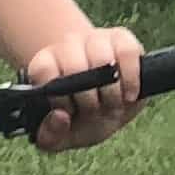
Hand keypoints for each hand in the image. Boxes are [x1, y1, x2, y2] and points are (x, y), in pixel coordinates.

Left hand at [21, 26, 145, 149]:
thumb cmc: (80, 118)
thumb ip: (51, 135)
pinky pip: (127, 52)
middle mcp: (67, 46)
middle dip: (89, 100)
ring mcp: (95, 38)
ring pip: (102, 59)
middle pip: (75, 66)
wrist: (108, 105)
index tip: (70, 112)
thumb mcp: (62, 136)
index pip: (44, 70)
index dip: (59, 97)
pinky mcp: (122, 38)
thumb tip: (60, 116)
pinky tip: (128, 96)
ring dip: (110, 92)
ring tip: (112, 106)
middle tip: (95, 113)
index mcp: (45, 65)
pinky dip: (130, 80)